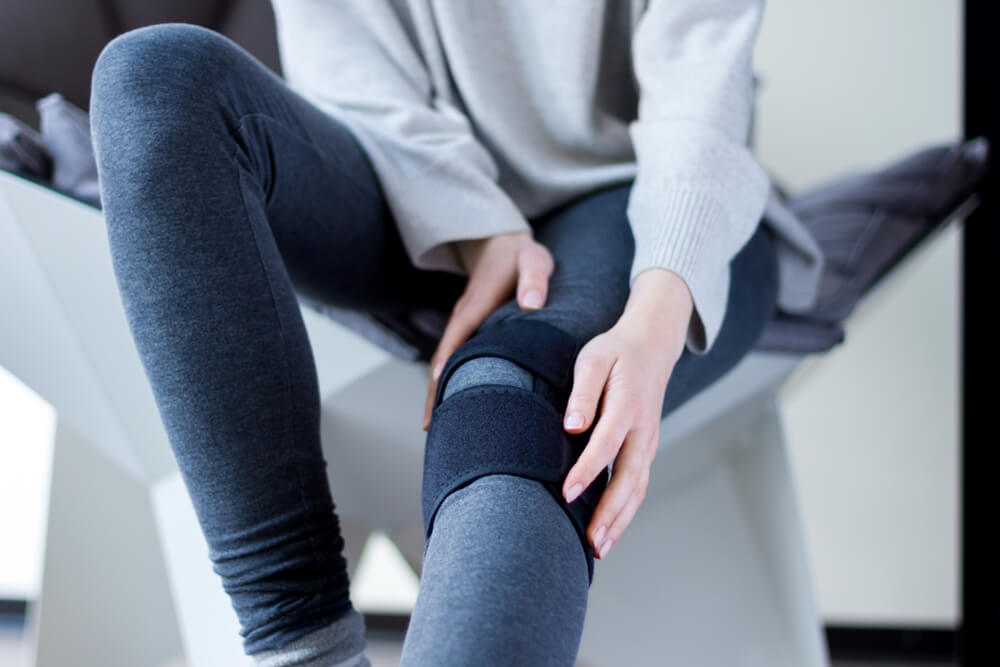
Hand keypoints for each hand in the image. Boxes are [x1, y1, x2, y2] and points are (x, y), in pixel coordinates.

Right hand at [422, 231, 554, 429]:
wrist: (501, 244)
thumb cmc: (521, 256)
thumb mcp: (534, 260)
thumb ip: (534, 279)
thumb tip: (531, 305)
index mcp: (474, 308)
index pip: (454, 345)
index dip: (445, 375)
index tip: (438, 404)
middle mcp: (462, 320)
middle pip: (442, 362)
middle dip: (434, 394)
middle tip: (431, 430)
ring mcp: (463, 326)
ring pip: (446, 363)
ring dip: (438, 392)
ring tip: (438, 427)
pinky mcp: (469, 331)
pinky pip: (455, 359)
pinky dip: (450, 381)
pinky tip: (456, 403)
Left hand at [560, 268, 693, 559]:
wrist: (653, 345)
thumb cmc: (616, 352)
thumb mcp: (594, 358)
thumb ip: (582, 392)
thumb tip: (572, 426)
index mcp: (628, 404)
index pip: (607, 442)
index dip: (588, 470)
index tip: (567, 493)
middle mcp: (644, 429)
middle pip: (629, 477)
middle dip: (610, 512)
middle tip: (590, 542)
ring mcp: (649, 441)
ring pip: (638, 488)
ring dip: (620, 520)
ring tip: (599, 547)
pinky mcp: (647, 449)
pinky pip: (639, 484)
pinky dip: (627, 511)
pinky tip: (610, 530)